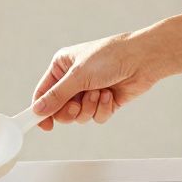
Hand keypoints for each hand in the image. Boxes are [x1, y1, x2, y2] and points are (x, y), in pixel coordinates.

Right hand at [30, 31, 165, 130]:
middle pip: (60, 110)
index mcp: (62, 67)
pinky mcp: (104, 102)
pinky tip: (110, 94)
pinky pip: (96, 117)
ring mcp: (89, 92)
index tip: (43, 125)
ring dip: (89, 108)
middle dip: (71, 111)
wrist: (143, 59)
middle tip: (77, 106)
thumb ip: (57, 96)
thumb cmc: (111, 57)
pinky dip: (102, 109)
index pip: (43, 93)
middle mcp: (73, 80)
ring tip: (99, 92)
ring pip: (79, 116)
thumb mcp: (78, 76)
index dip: (41, 111)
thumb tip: (38, 110)